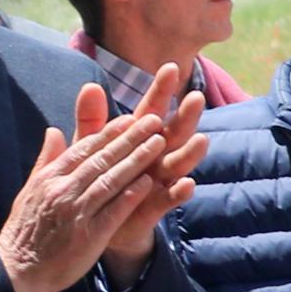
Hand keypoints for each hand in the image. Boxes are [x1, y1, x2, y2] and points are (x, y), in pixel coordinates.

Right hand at [0, 75, 191, 291]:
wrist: (17, 268)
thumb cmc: (26, 229)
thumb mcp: (30, 189)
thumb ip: (46, 160)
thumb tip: (54, 130)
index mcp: (49, 178)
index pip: (83, 149)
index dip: (108, 133)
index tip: (130, 118)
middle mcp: (62, 190)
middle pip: (101, 159)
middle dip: (129, 139)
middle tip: (153, 121)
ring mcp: (76, 212)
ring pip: (110, 180)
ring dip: (136, 160)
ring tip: (158, 143)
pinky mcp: (89, 235)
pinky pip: (114, 210)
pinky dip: (131, 195)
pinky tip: (150, 182)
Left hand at [94, 65, 208, 283]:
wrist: (97, 224)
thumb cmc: (97, 180)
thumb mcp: (90, 147)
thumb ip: (91, 120)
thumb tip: (89, 86)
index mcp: (137, 141)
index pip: (151, 110)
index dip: (161, 90)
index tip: (170, 67)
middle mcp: (154, 158)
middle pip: (173, 134)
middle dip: (185, 117)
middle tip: (196, 97)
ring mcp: (157, 182)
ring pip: (177, 165)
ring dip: (189, 153)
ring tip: (201, 140)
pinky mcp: (154, 207)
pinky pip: (169, 199)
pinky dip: (178, 192)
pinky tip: (187, 185)